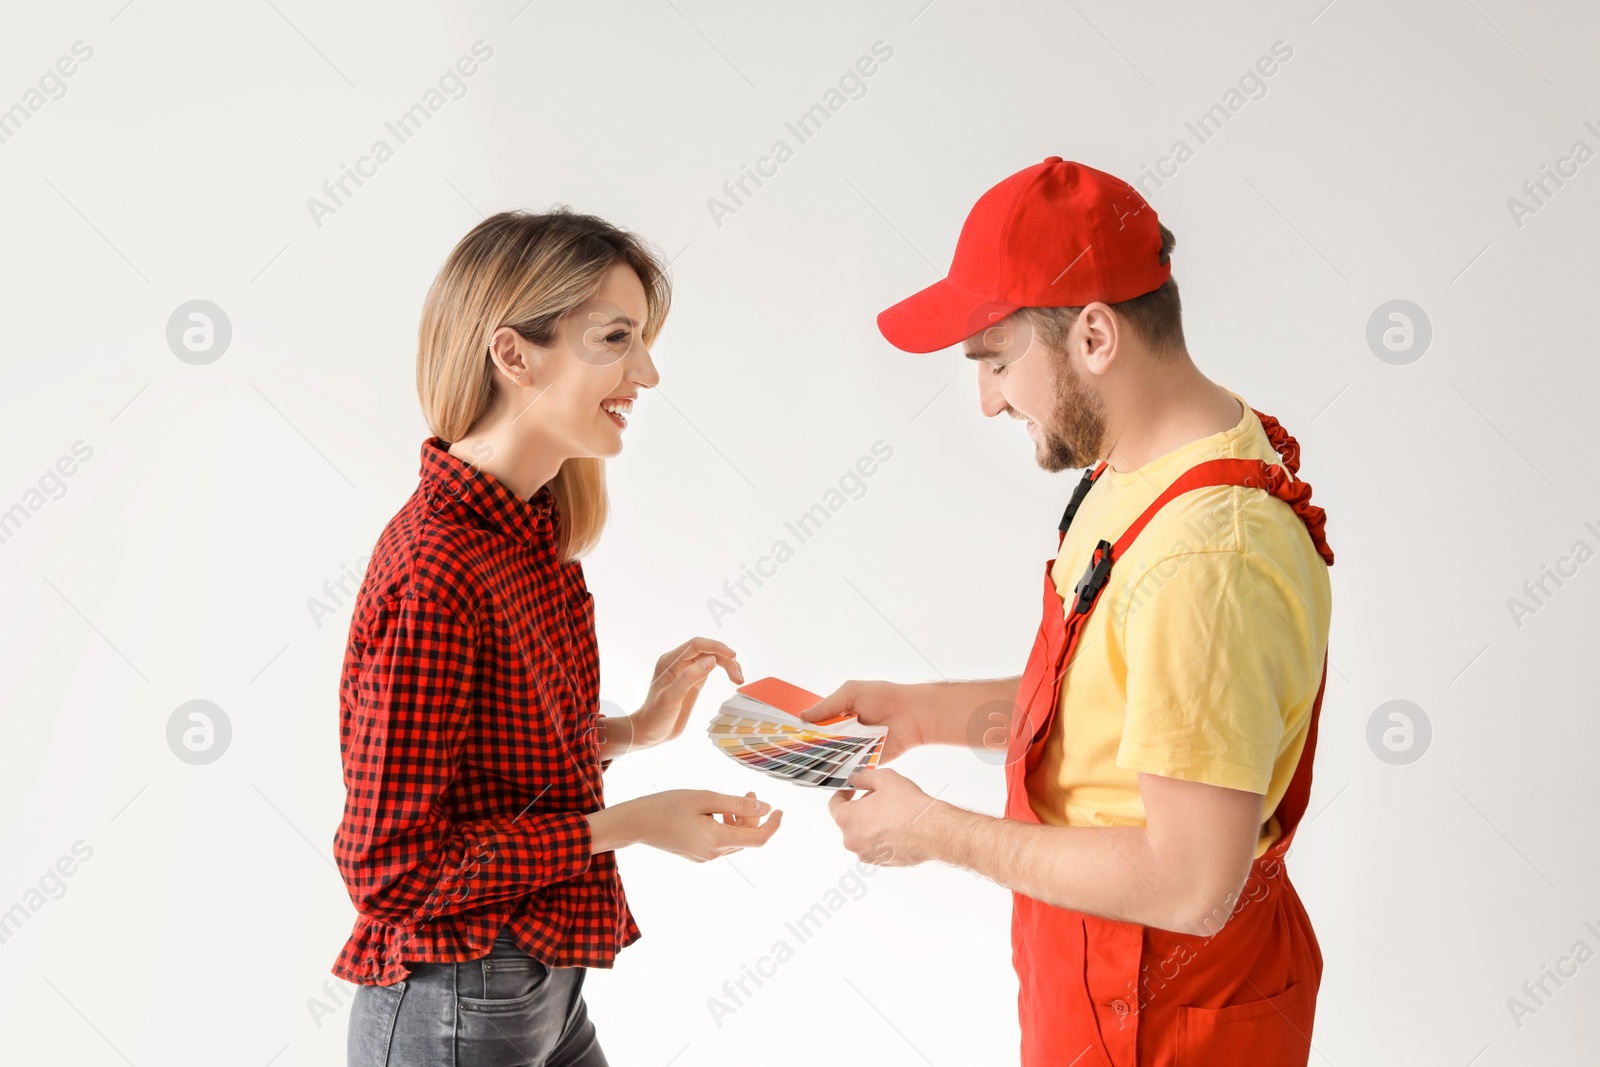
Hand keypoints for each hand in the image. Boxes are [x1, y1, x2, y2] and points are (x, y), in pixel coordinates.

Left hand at [622, 638, 744, 752]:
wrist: (650, 732)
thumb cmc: (656, 716)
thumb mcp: (671, 698)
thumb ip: (690, 678)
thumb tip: (711, 660)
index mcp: (670, 661)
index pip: (696, 645)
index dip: (716, 647)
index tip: (733, 656)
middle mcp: (679, 662)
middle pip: (707, 650)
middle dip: (725, 659)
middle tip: (738, 677)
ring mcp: (686, 670)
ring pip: (712, 658)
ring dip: (727, 665)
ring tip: (739, 679)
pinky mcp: (693, 680)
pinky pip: (711, 668)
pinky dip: (724, 671)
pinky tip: (733, 678)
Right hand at [631, 789, 782, 861]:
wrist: (636, 823)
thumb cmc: (667, 806)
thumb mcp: (705, 798)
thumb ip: (737, 803)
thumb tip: (764, 807)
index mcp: (718, 840)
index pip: (759, 839)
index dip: (773, 825)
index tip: (780, 810)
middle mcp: (714, 854)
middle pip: (746, 838)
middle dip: (753, 815)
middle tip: (749, 791)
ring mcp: (704, 856)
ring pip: (734, 839)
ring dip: (739, 820)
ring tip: (732, 800)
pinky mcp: (695, 854)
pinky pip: (720, 842)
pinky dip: (725, 826)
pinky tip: (716, 811)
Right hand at [800, 680, 921, 763]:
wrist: (912, 715)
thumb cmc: (884, 697)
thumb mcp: (851, 693)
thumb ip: (827, 705)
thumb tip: (803, 716)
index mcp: (840, 714)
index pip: (815, 724)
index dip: (801, 729)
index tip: (785, 735)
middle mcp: (845, 732)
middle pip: (821, 743)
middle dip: (807, 746)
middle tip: (789, 752)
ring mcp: (854, 748)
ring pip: (832, 756)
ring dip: (821, 758)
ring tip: (800, 764)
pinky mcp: (865, 761)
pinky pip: (848, 767)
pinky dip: (838, 769)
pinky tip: (822, 772)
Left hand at [826, 767, 944, 866]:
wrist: (933, 831)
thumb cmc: (909, 806)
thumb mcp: (884, 778)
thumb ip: (863, 777)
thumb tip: (855, 779)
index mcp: (847, 820)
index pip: (834, 805)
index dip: (843, 793)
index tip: (852, 789)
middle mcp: (852, 841)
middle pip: (849, 820)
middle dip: (860, 807)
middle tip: (879, 797)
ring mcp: (866, 854)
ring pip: (862, 834)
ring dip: (870, 823)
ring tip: (891, 812)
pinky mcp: (881, 863)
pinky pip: (874, 846)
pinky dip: (881, 837)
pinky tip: (897, 827)